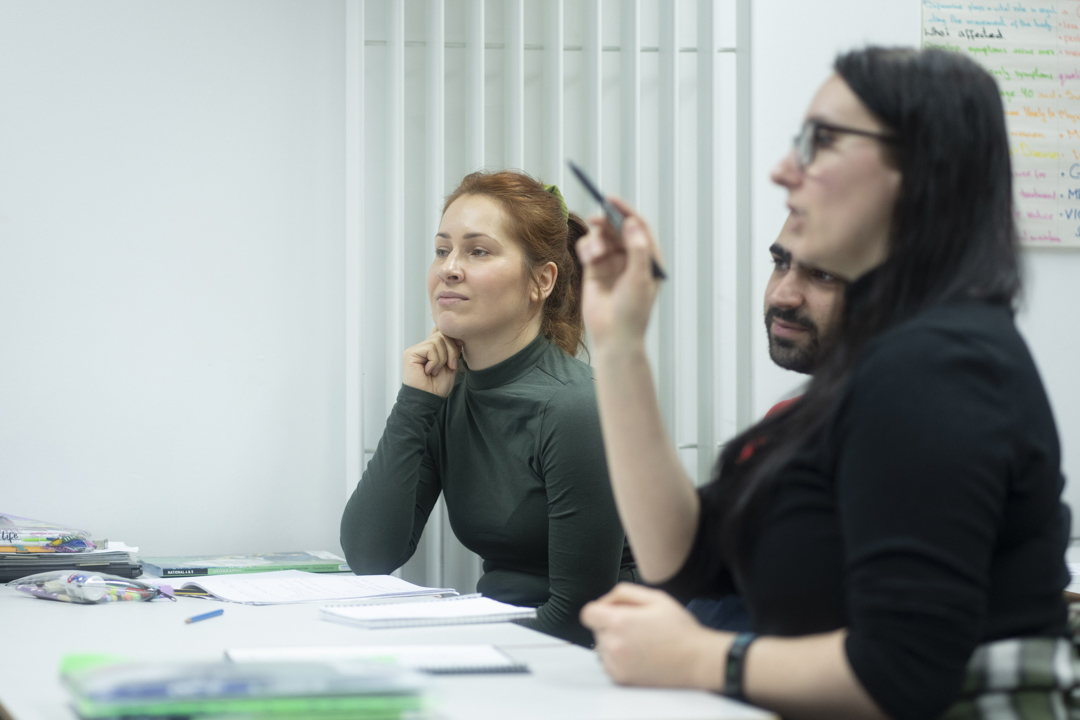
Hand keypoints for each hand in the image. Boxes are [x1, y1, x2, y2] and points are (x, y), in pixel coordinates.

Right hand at [402, 328, 462, 396]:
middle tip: (450, 366)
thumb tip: (457, 336)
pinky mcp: (411, 353)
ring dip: (442, 359)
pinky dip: (435, 362)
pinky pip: (430, 348)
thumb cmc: (437, 387)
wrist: (428, 399)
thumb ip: (453, 350)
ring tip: (435, 371)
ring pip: (438, 341)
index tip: (460, 346)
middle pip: (442, 334)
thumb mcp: (451, 365)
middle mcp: (423, 347)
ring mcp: (416, 349)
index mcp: (432, 349)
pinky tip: (429, 371)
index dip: (452, 337)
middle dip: (452, 351)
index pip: (441, 332)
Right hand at [575, 198, 662, 354]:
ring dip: (596, 241)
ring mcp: (612, 264)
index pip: (638, 227)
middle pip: (618, 229)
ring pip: (602, 238)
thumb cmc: (632, 312)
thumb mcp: (639, 279)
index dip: (625, 212)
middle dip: (607, 223)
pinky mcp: (595, 270)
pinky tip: (588, 257)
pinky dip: (587, 248)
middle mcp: (631, 258)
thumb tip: (631, 223)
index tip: (611, 201)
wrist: (614, 337)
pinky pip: (589, 249)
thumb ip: (637, 249)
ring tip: (594, 256)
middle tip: (598, 219)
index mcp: (648, 258)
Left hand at [580, 583, 727, 689]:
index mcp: (620, 622)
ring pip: (602, 646)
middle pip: (597, 629)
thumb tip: (605, 600)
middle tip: (637, 625)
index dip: (600, 609)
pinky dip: (619, 657)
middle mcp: (613, 644)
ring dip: (614, 640)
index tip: (612, 611)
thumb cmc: (679, 629)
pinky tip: (639, 654)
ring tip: (640, 640)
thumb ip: (624, 592)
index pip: (588, 613)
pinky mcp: (621, 678)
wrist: (696, 660)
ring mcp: (616, 664)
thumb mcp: (656, 597)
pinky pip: (608, 662)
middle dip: (611, 624)